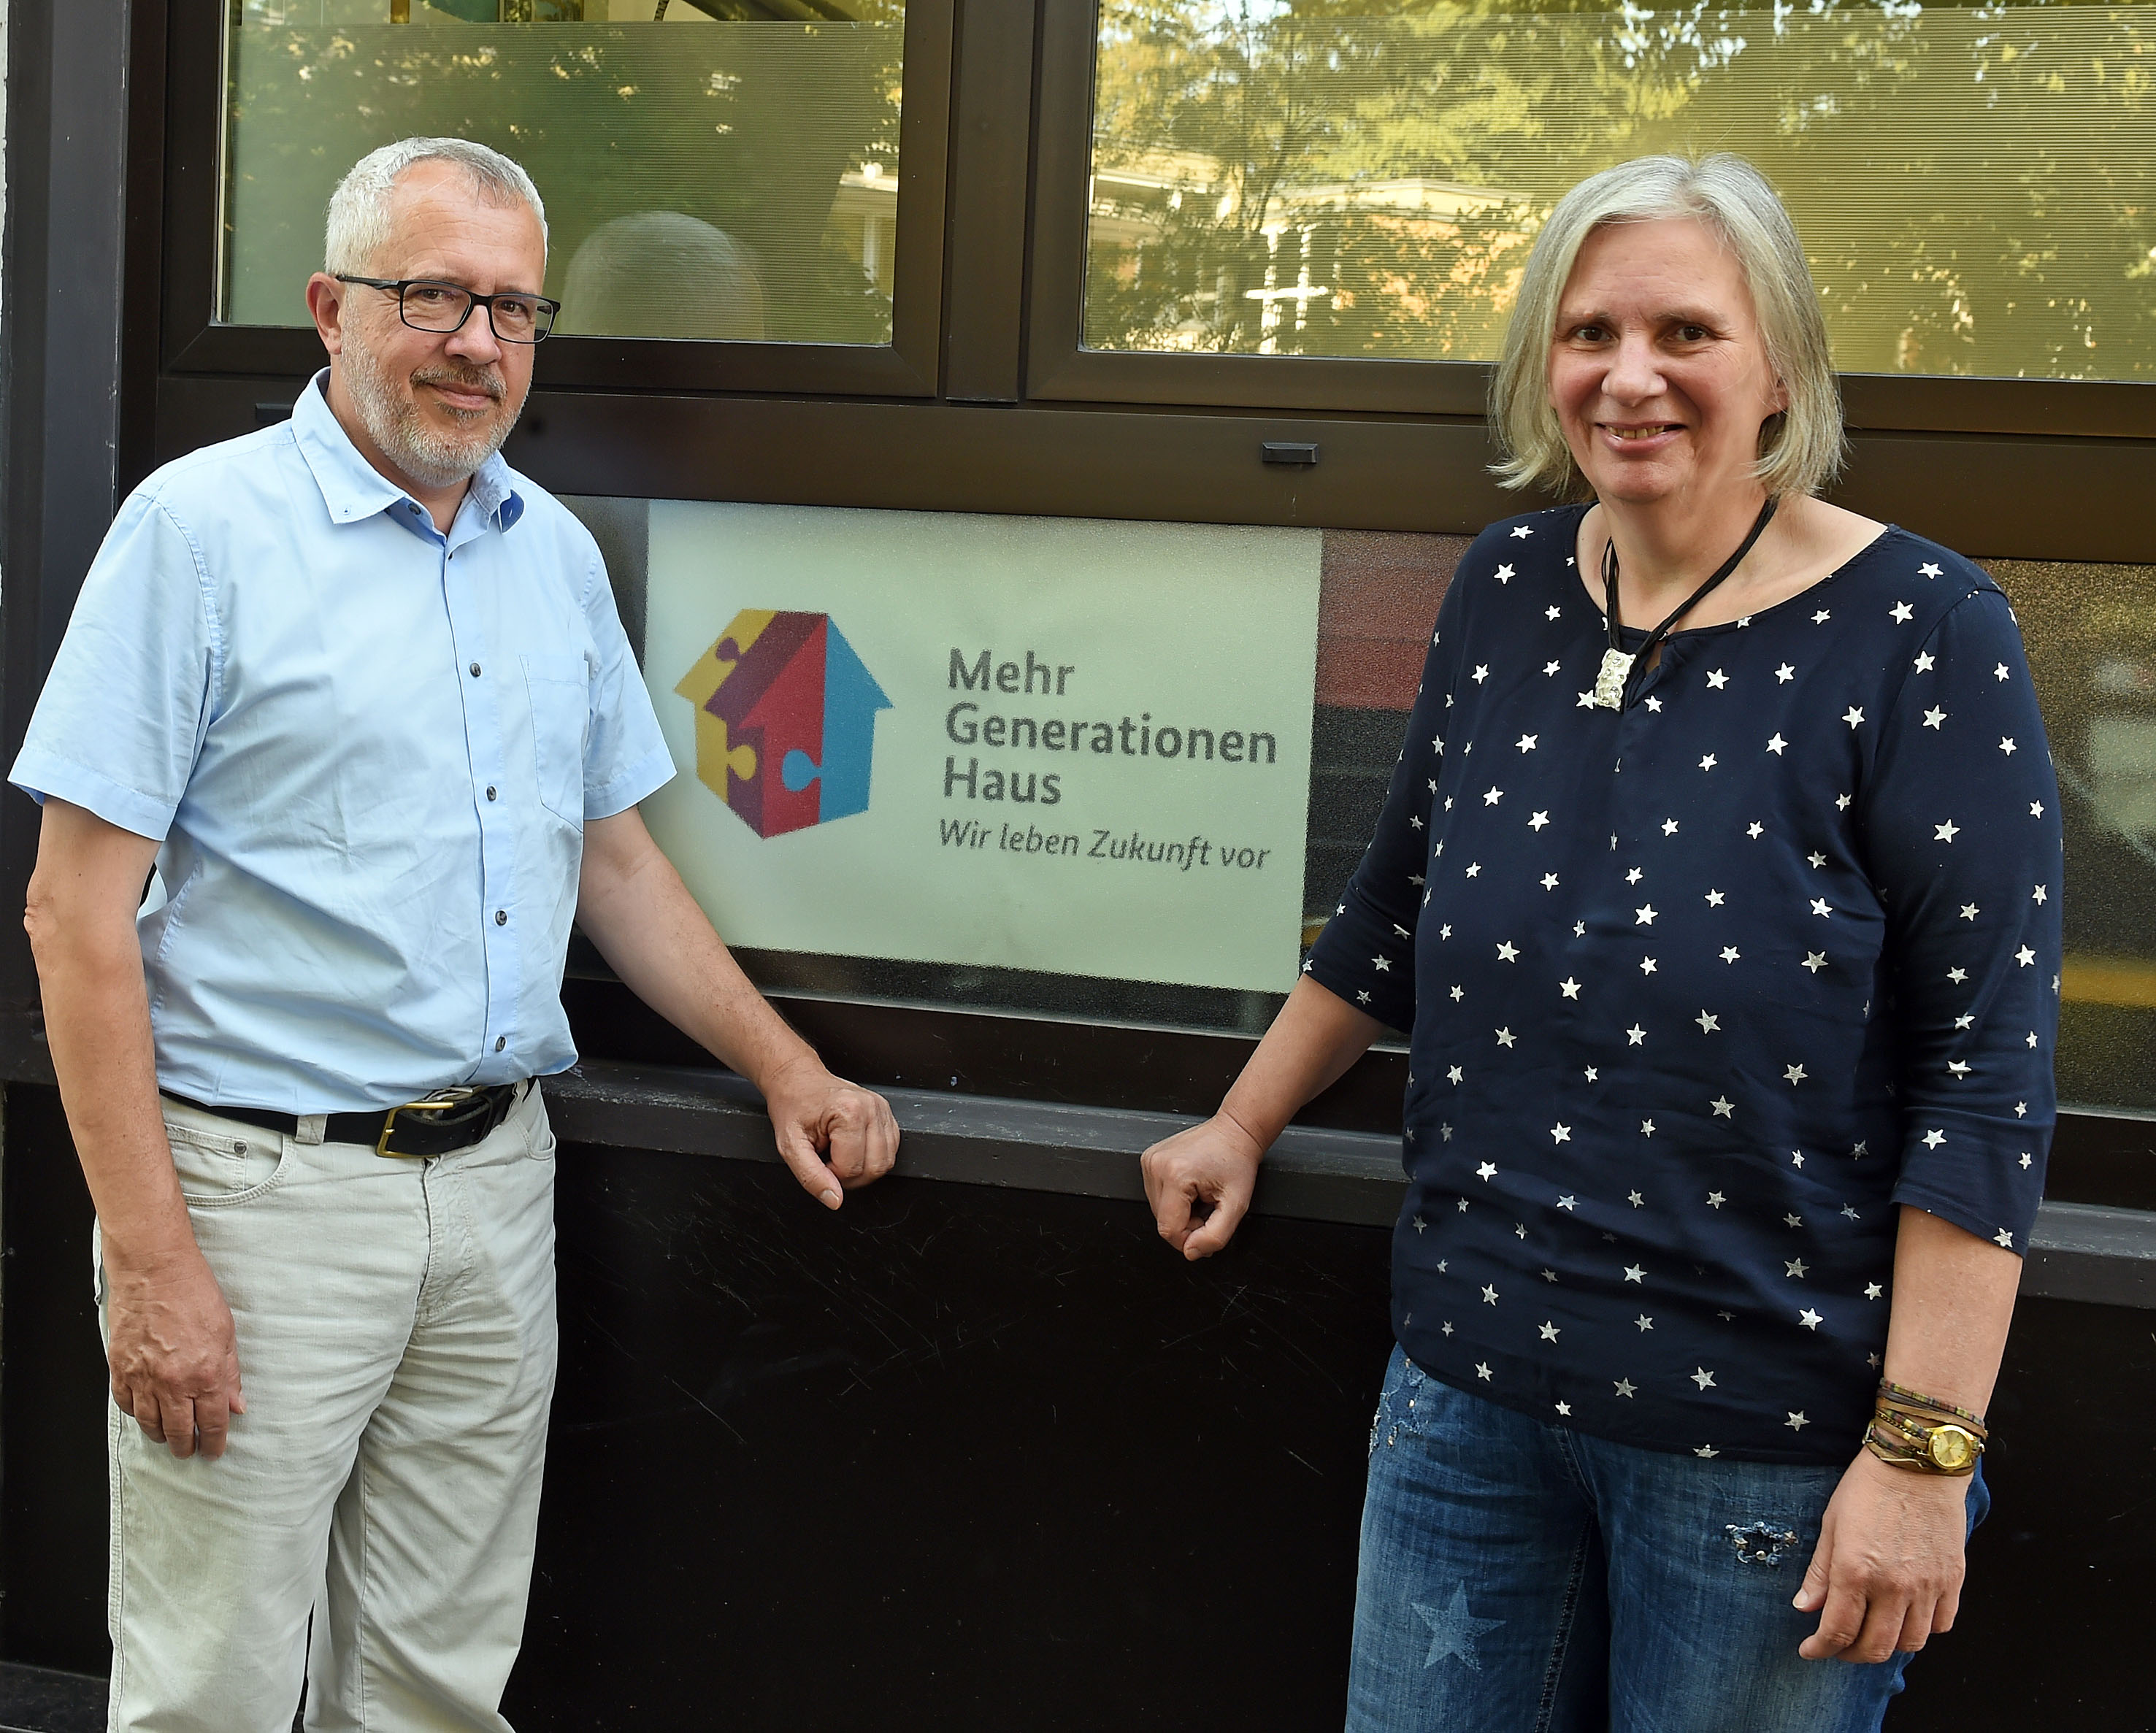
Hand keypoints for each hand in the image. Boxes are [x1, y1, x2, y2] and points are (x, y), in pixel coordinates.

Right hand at [103, 1244, 245, 1459]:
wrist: (154, 1272)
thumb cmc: (194, 1295)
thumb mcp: (227, 1333)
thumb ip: (230, 1374)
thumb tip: (236, 1405)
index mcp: (205, 1374)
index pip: (212, 1422)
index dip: (214, 1442)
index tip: (214, 1451)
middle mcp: (173, 1382)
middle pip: (178, 1430)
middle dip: (186, 1446)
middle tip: (190, 1451)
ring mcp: (143, 1378)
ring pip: (150, 1423)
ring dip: (160, 1436)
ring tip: (169, 1438)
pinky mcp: (119, 1369)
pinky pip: (126, 1405)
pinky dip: (136, 1415)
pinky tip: (145, 1415)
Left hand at [760, 1057, 898, 1208]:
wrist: (798, 1081)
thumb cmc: (793, 1106)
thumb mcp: (791, 1146)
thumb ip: (811, 1176)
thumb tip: (834, 1200)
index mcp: (849, 1112)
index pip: (852, 1169)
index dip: (832, 1174)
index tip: (818, 1160)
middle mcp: (871, 1108)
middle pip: (874, 1168)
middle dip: (850, 1175)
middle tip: (829, 1161)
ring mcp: (882, 1109)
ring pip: (886, 1162)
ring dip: (863, 1166)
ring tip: (840, 1153)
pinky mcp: (886, 1113)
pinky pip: (890, 1149)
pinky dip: (872, 1156)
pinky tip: (853, 1147)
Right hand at [1140, 1113, 1262, 1258]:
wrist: (1234, 1132)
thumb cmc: (1237, 1161)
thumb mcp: (1237, 1205)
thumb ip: (1215, 1236)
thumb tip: (1191, 1251)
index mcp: (1175, 1175)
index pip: (1169, 1230)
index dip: (1191, 1237)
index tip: (1209, 1223)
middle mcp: (1156, 1165)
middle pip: (1162, 1221)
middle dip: (1187, 1223)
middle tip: (1208, 1206)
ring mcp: (1150, 1161)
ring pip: (1158, 1210)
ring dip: (1180, 1211)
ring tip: (1200, 1194)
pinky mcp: (1149, 1160)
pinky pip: (1156, 1195)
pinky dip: (1174, 1199)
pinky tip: (1191, 1186)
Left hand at [1794, 1449, 1970, 1661]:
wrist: (1918, 1464)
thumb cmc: (1867, 1488)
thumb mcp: (1831, 1525)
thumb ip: (1819, 1572)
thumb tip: (1805, 1609)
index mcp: (1856, 1572)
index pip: (1837, 1631)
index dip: (1820, 1648)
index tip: (1810, 1650)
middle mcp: (1894, 1587)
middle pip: (1875, 1647)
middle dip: (1850, 1655)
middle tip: (1837, 1647)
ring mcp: (1927, 1587)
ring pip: (1910, 1643)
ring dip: (1887, 1646)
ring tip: (1870, 1633)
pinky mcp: (1952, 1581)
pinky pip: (1941, 1625)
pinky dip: (1922, 1630)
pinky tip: (1905, 1617)